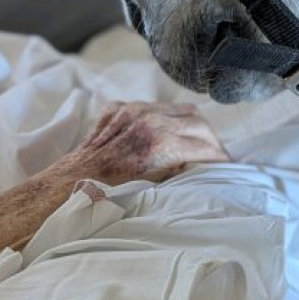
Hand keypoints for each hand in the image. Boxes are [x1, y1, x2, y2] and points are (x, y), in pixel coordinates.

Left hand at [64, 101, 228, 185]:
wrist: (71, 183)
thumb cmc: (111, 193)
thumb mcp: (152, 186)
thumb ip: (177, 169)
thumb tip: (194, 164)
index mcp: (163, 142)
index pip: (205, 144)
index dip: (219, 156)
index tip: (227, 164)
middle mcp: (152, 120)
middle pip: (198, 120)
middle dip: (211, 138)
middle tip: (216, 152)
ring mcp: (135, 110)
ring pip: (177, 108)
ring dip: (189, 123)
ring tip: (193, 140)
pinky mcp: (120, 108)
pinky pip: (151, 106)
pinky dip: (161, 117)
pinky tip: (161, 131)